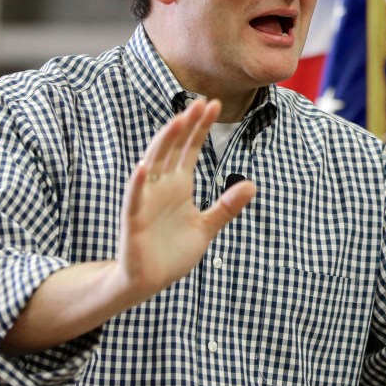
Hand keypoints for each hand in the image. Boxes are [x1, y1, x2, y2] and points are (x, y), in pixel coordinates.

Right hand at [117, 99, 255, 300]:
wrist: (150, 282)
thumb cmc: (173, 252)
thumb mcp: (207, 227)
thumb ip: (227, 206)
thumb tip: (251, 184)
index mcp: (179, 185)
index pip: (191, 149)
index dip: (201, 128)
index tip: (213, 104)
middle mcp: (162, 187)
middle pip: (174, 149)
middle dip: (186, 126)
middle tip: (201, 103)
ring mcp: (146, 201)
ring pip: (154, 165)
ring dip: (164, 143)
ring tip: (177, 121)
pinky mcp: (134, 220)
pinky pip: (135, 198)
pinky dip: (138, 183)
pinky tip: (144, 167)